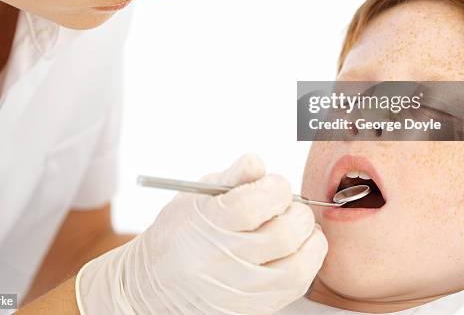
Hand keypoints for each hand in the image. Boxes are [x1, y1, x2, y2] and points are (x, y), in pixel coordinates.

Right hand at [75, 154, 327, 313]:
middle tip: (289, 206)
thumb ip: (233, 175)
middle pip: (283, 235)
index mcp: (208, 223)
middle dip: (298, 212)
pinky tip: (295, 251)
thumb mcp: (195, 194)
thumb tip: (260, 164)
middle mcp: (223, 261)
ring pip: (296, 268)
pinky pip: (293, 289)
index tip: (275, 185)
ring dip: (310, 241)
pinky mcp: (250, 310)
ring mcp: (238, 291)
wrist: (153, 284)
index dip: (276, 187)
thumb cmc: (178, 233)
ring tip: (299, 228)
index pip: (255, 203)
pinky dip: (305, 265)